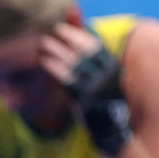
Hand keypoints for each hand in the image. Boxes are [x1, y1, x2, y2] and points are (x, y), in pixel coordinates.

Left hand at [39, 22, 132, 154]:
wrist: (110, 130)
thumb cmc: (104, 103)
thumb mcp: (106, 81)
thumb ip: (96, 64)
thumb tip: (81, 43)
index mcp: (114, 68)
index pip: (96, 45)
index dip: (79, 34)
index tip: (65, 27)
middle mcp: (107, 75)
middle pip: (84, 50)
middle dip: (68, 38)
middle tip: (53, 29)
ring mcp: (97, 86)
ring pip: (74, 62)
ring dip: (58, 50)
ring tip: (44, 43)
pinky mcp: (86, 98)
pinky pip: (67, 78)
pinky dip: (55, 67)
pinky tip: (44, 61)